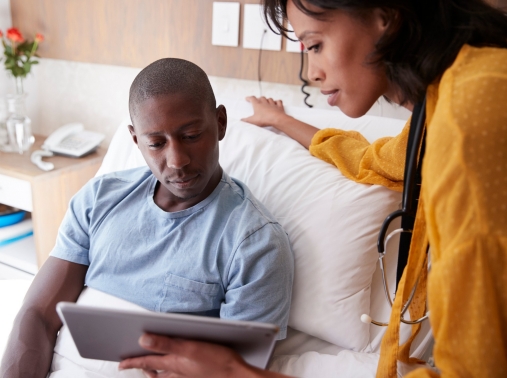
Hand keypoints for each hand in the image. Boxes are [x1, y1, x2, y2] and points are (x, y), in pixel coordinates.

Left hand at [118, 333, 255, 377]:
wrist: (237, 375)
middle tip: (133, 364)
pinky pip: (178, 377)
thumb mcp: (191, 348)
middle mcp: (177, 372)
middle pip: (154, 371)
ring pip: (165, 376)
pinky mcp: (196, 375)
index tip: (120, 364)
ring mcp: (187, 376)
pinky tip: (177, 370)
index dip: (132, 362)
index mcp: (173, 364)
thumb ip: (166, 343)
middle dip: (143, 368)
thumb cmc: (218, 362)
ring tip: (151, 369)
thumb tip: (143, 339)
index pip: (146, 362)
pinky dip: (171, 374)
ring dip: (156, 372)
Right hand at [241, 96, 288, 126]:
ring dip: (268, 100)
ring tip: (266, 102)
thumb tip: (241, 120)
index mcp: (258, 105)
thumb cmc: (264, 119)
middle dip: (259, 99)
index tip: (247, 98)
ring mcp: (273, 104)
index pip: (252, 99)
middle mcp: (265, 102)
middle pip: (261, 98)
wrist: (276, 119)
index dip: (249, 98)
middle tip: (258, 101)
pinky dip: (277, 102)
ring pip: (270, 99)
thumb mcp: (253, 121)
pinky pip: (278, 101)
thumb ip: (246, 120)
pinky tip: (276, 103)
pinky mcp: (279, 106)